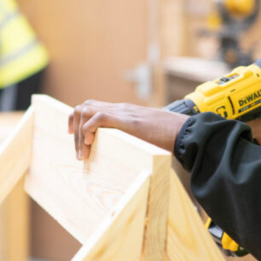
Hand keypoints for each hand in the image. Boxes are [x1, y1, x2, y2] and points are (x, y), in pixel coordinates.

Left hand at [68, 100, 188, 159]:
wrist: (185, 131)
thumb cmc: (170, 136)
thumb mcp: (146, 135)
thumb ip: (133, 137)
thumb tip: (127, 151)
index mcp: (123, 112)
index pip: (92, 106)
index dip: (78, 119)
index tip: (75, 137)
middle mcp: (120, 109)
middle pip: (84, 106)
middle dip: (75, 128)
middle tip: (79, 152)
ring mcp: (123, 113)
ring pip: (87, 110)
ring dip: (80, 133)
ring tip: (84, 154)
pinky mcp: (127, 120)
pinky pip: (98, 117)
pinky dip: (89, 129)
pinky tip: (92, 144)